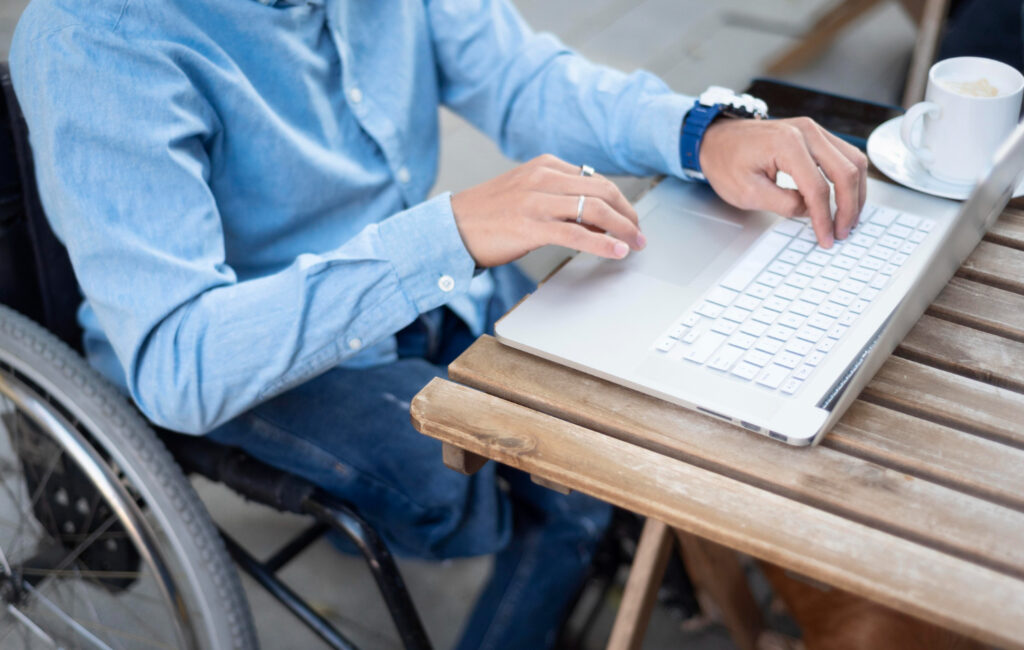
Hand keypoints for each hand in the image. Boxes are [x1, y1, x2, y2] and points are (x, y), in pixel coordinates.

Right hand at [450, 154, 644, 267]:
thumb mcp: (524, 191)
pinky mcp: (531, 226)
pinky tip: (617, 252)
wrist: (452, 226)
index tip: (630, 217)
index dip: (620, 200)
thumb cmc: (487, 213)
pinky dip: (603, 244)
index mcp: (544, 165)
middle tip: (639, 232)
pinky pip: (578, 234)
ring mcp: (537, 201)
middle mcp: (543, 178)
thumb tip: (592, 212)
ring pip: (596, 210)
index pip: (595, 178)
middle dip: (628, 213)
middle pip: (603, 190)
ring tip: (635, 243)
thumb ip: (556, 194)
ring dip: (623, 229)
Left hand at [699, 117, 867, 247]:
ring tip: (849, 218)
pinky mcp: (815, 135)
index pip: (818, 188)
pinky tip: (845, 198)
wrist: (716, 139)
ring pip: (854, 161)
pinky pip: (844, 155)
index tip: (826, 238)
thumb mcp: (747, 192)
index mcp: (787, 143)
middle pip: (846, 171)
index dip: (825, 218)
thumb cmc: (725, 161)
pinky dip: (849, 178)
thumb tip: (811, 211)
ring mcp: (813, 130)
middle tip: (843, 231)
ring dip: (856, 192)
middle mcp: (806, 131)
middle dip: (848, 207)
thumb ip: (783, 203)